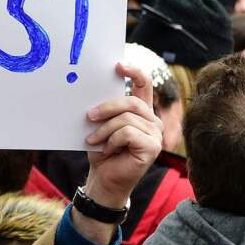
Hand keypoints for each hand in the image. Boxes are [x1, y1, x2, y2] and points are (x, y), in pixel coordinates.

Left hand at [83, 61, 162, 207]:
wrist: (104, 179)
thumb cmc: (101, 152)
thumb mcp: (100, 126)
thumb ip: (104, 111)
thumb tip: (91, 92)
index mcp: (141, 112)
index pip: (144, 86)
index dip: (135, 72)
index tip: (118, 65)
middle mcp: (152, 121)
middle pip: (131, 102)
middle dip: (106, 108)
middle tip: (89, 116)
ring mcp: (155, 134)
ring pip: (126, 119)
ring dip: (104, 130)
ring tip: (93, 140)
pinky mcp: (153, 147)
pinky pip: (127, 133)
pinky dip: (111, 141)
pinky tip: (107, 150)